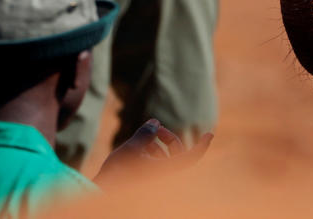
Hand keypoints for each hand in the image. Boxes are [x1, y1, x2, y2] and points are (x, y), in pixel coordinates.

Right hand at [94, 118, 212, 186]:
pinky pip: (158, 165)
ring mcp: (157, 181)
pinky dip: (151, 155)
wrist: (102, 192)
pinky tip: (139, 150)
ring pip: (166, 159)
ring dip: (156, 147)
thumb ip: (145, 134)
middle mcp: (164, 178)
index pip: (191, 158)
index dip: (202, 146)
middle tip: (154, 129)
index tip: (210, 134)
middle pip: (177, 153)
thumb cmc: (116, 173)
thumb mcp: (130, 148)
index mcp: (165, 172)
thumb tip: (155, 122)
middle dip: (168, 138)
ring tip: (141, 141)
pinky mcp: (148, 183)